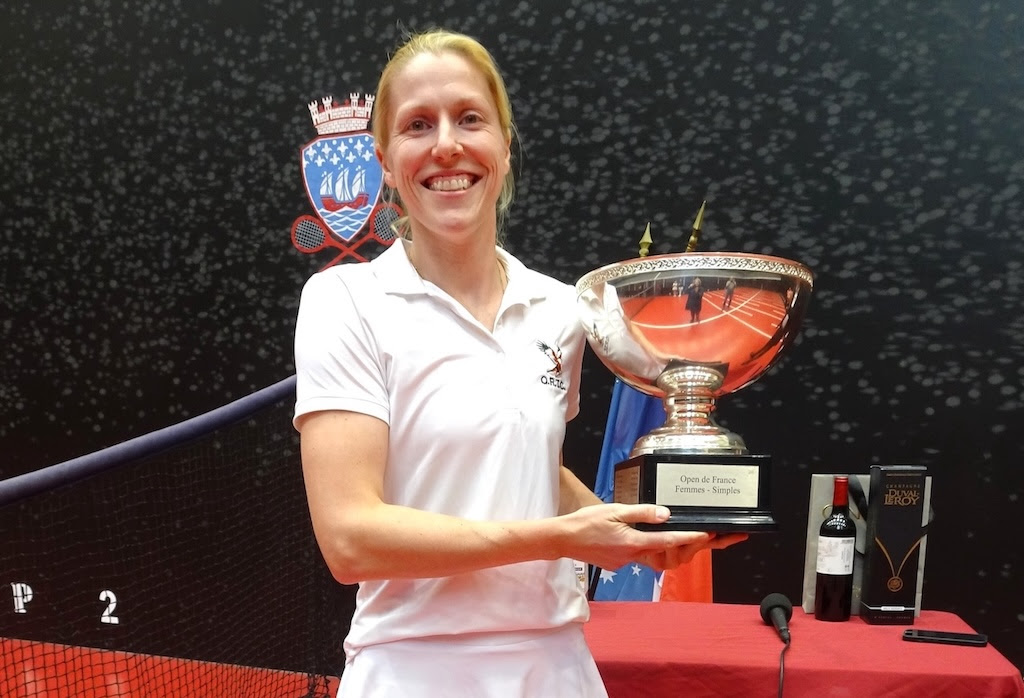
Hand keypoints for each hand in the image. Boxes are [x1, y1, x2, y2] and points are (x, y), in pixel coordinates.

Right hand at [560, 503, 741, 570]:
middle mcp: (634, 556)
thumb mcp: (615, 510)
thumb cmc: (587, 521)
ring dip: (675, 550)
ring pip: (659, 558)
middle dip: (692, 547)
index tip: (710, 534)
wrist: (563, 539)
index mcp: (634, 543)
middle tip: (714, 537)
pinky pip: (644, 557)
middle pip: (670, 556)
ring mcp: (627, 562)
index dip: (691, 538)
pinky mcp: (621, 562)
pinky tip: (659, 539)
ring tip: (692, 538)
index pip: (668, 541)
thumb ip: (642, 512)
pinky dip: (656, 550)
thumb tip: (666, 513)